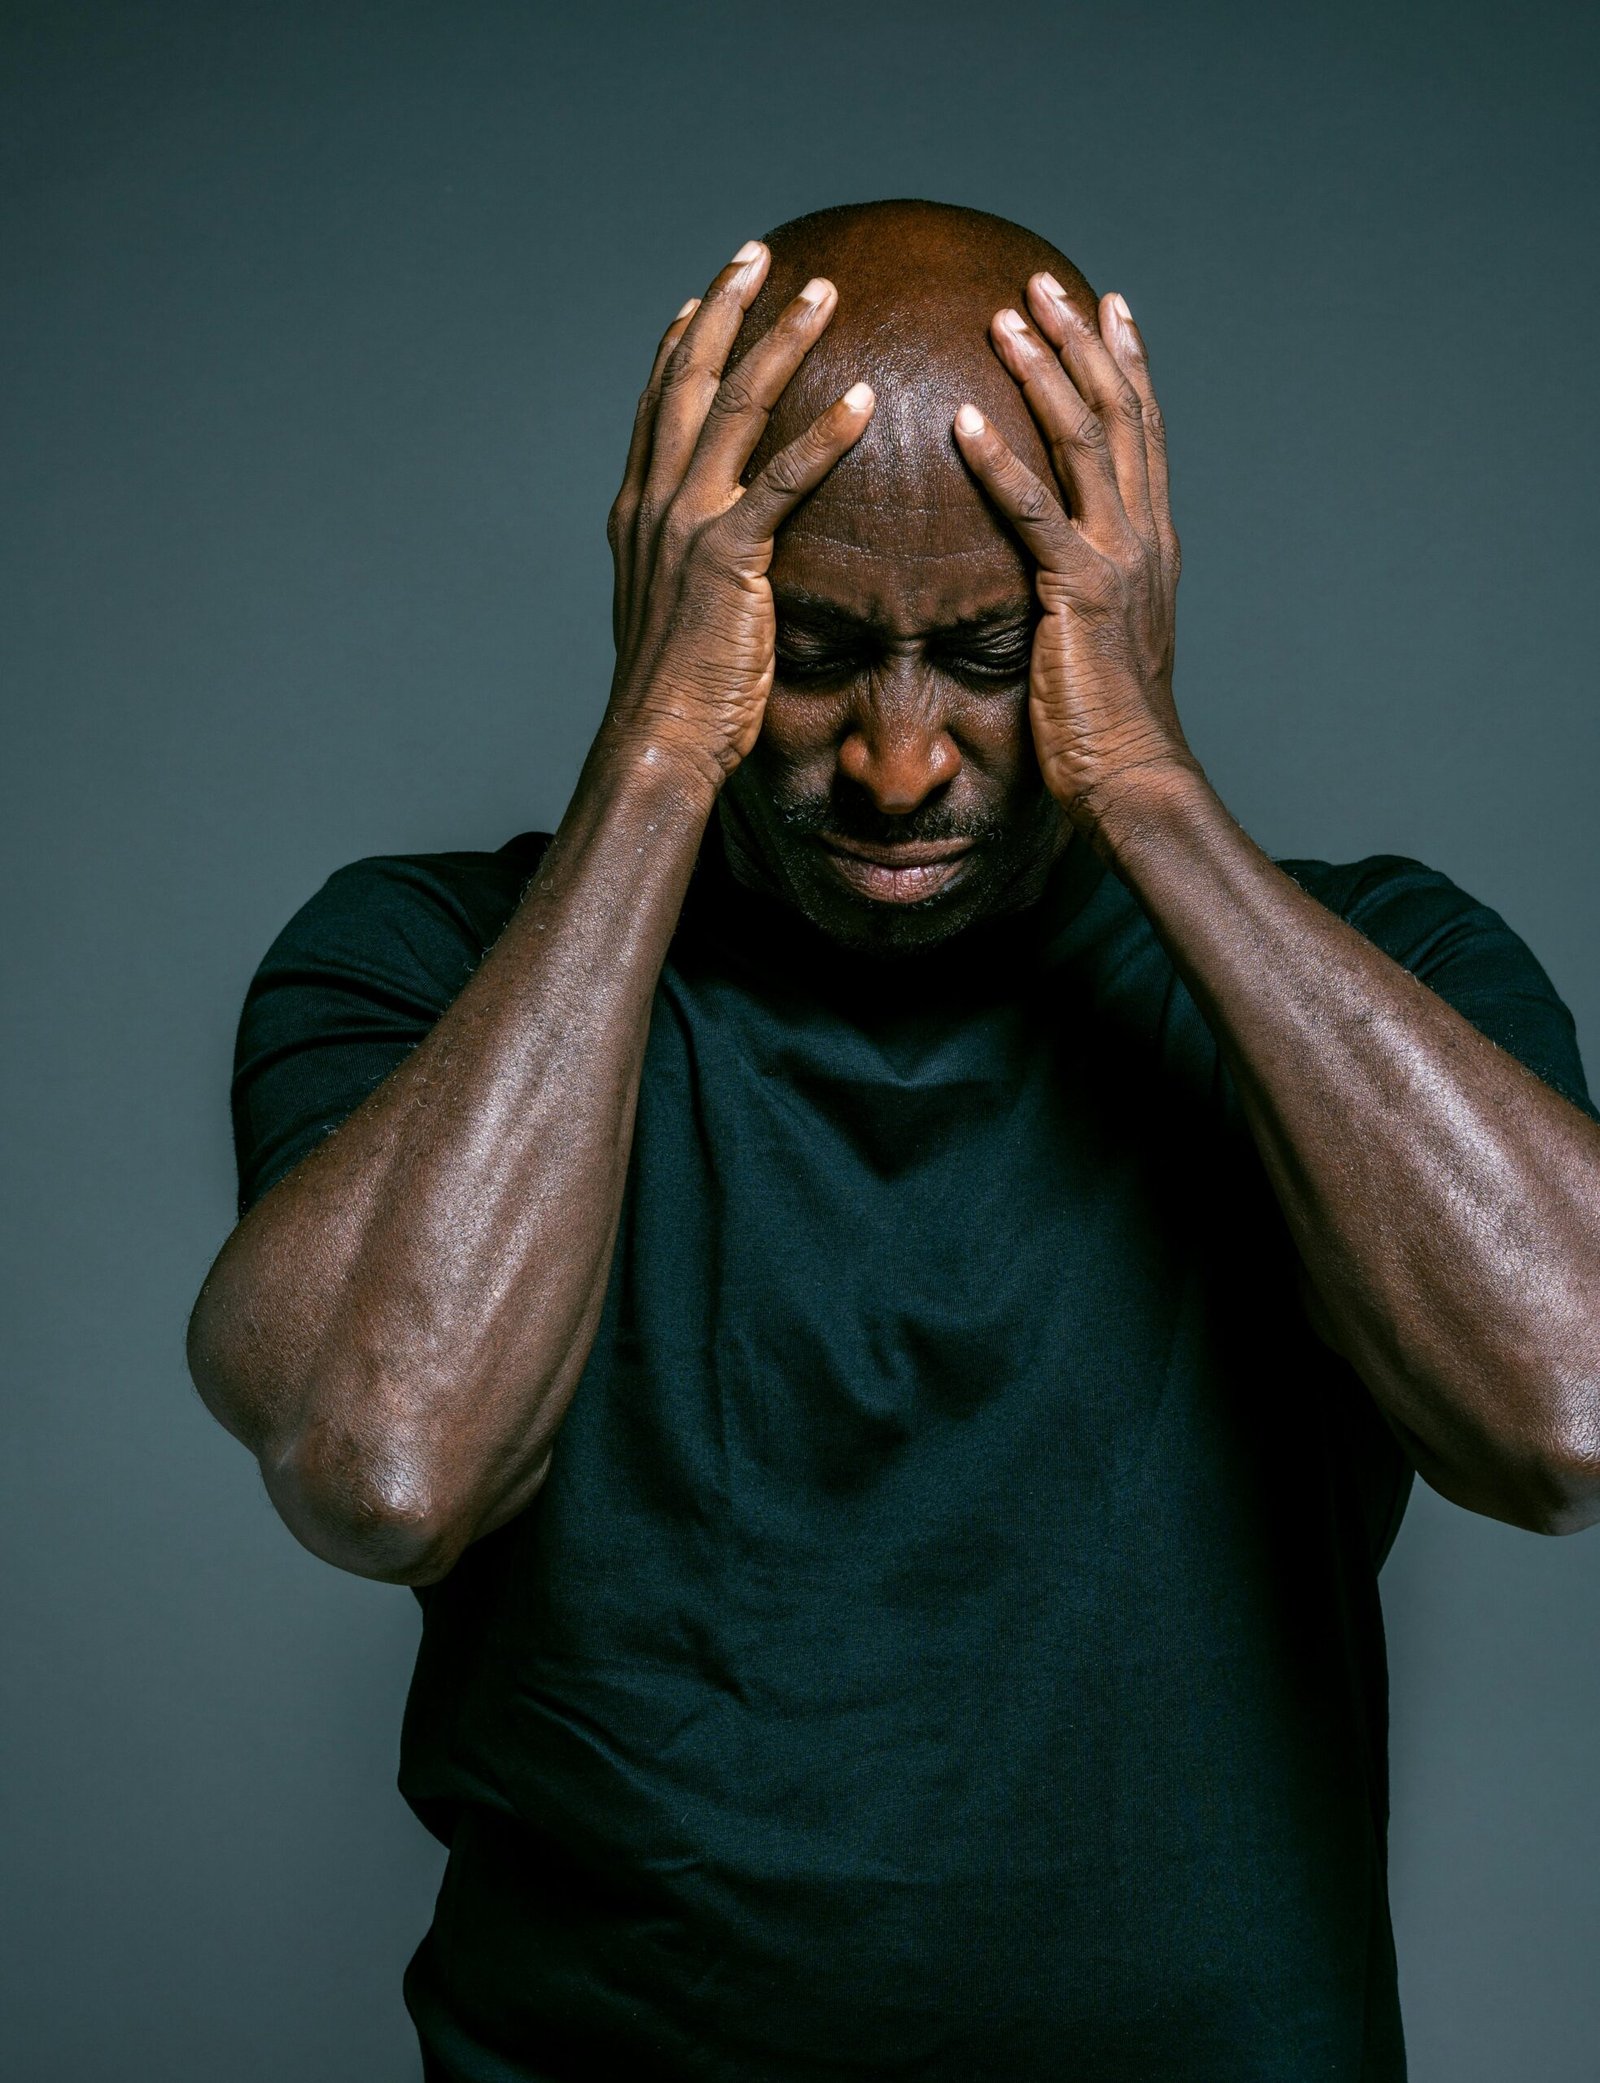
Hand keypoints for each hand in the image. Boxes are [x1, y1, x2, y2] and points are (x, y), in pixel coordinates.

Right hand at [603, 240, 874, 798]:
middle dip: (726, 308)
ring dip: (781, 343)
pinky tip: (864, 403)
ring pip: (732, 408)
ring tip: (824, 295)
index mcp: (638, 509)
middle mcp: (652, 501)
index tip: (709, 293)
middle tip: (761, 254)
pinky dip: (823, 437)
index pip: (658, 403)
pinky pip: (781, 482)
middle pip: (688, 379)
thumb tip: (716, 550)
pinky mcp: (726, 558)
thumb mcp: (675, 607)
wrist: (658, 737)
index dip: (683, 341)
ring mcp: (684, 525)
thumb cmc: (678, 687)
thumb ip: (692, 560)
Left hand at [953, 277, 1201, 831]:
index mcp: (1152, 542)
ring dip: (1043, 373)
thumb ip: (1086, 587)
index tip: (1106, 305)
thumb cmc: (1109, 722)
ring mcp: (1118, 559)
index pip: (1142, 431)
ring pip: (1083, 442)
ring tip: (1005, 317)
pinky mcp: (1080, 592)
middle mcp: (1145, 537)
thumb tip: (1056, 572)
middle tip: (1044, 282)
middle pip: (1118, 413)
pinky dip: (1001, 463)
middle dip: (1081, 342)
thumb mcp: (1103, 637)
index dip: (1125, 363)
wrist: (1133, 776)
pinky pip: (1035, 513)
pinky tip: (966, 420)